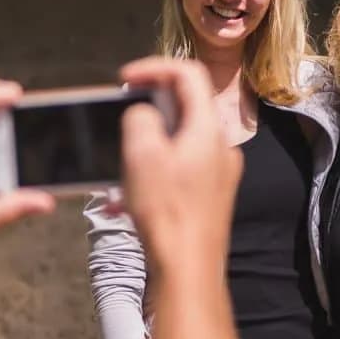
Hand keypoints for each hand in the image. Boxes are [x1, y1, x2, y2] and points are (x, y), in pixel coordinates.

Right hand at [114, 56, 241, 274]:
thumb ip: (139, 118)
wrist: (189, 271)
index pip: (188, 73)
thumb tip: (140, 112)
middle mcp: (220, 147)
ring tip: (119, 166)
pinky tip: (126, 199)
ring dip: (145, 146)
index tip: (125, 80)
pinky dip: (152, 173)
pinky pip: (178, 170)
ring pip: (178, 141)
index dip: (154, 67)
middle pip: (184, 107)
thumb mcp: (141, 154)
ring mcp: (218, 174)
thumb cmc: (167, 214)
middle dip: (146, 109)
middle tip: (119, 120)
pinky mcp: (209, 197)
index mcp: (208, 128)